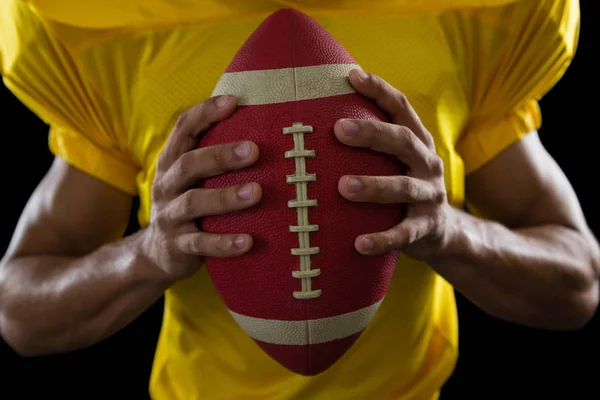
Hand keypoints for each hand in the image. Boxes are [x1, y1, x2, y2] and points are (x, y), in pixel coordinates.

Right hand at [141, 95, 261, 279]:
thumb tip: (262, 121)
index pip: (183, 130)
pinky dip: (224, 243)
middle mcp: (166, 185)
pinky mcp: (178, 247)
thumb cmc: (188, 202)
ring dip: (226, 198)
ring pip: (194, 203)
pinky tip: (248, 242)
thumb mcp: (192, 177)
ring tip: (256, 192)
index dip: (205, 113)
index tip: (233, 101)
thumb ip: (214, 154)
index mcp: (171, 162)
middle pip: (189, 164)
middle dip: (220, 156)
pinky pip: (201, 244)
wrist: (157, 252)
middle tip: (253, 150)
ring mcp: (170, 216)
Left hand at [334, 70, 453, 261]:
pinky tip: (358, 244)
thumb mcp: (395, 160)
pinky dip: (382, 239)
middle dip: (372, 133)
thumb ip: (371, 142)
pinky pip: (404, 234)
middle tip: (339, 129)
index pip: (401, 108)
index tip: (352, 75)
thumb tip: (319, 116)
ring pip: (403, 188)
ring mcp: (429, 196)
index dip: (379, 90)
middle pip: (403, 141)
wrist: (443, 231)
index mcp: (417, 141)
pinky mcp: (426, 227)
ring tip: (343, 187)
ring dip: (374, 186)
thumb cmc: (404, 186)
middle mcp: (427, 163)